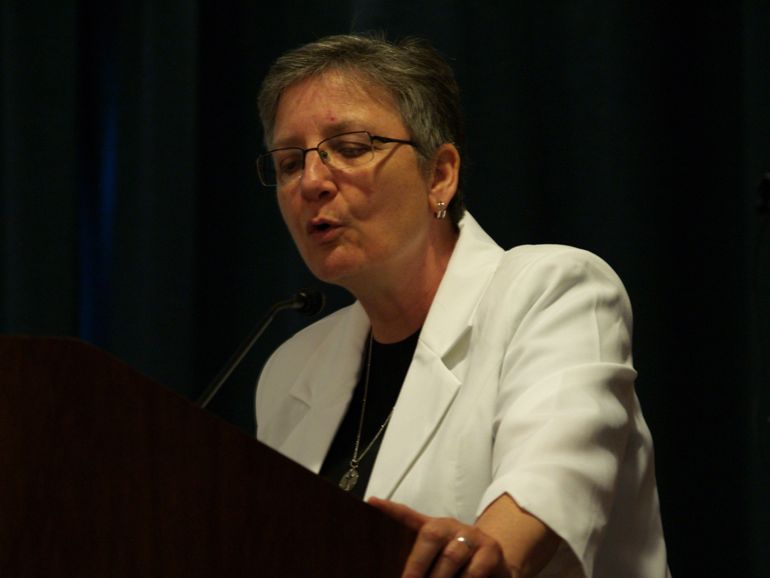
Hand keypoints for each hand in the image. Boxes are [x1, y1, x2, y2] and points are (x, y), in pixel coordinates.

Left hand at [368, 497, 516, 577]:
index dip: (391, 509)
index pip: (409, 515)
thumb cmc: (460, 563)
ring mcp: (472, 537)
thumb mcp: (439, 556)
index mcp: (434, 527)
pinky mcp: (491, 551)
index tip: (372, 502)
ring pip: (452, 555)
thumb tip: (397, 572)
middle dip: (417, 563)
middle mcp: (451, 526)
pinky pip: (474, 570)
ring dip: (439, 577)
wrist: (498, 563)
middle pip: (431, 535)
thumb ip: (420, 558)